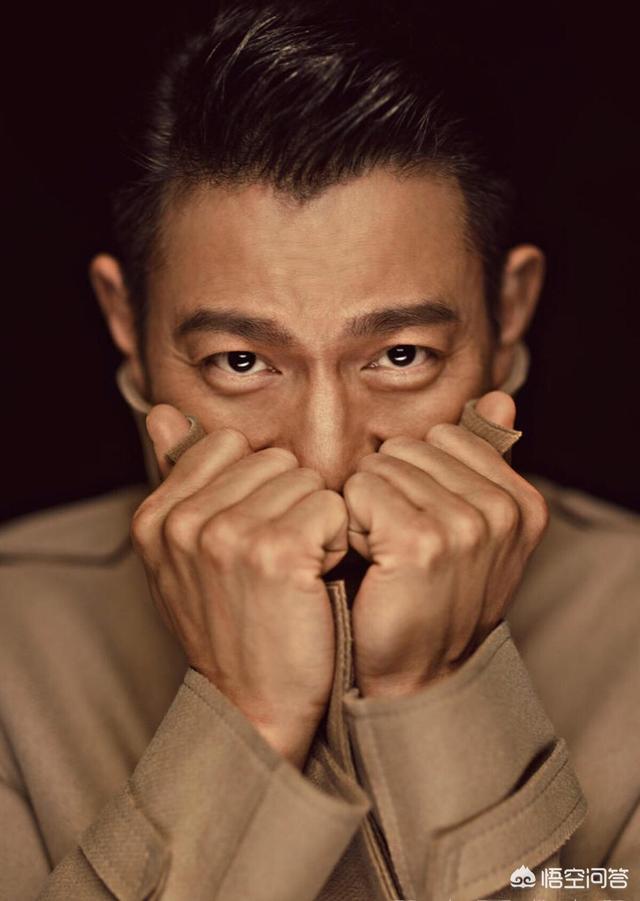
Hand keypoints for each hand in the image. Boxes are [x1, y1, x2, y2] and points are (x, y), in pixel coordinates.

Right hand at [131, 405, 348, 767]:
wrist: (255, 707)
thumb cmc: (232, 626)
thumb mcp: (186, 555)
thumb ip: (178, 479)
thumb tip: (163, 412)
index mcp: (157, 515)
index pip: (229, 445)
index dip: (258, 487)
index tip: (253, 538)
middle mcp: (184, 520)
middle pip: (274, 460)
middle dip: (290, 503)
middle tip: (278, 563)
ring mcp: (226, 535)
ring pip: (308, 481)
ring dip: (316, 524)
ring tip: (296, 574)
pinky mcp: (276, 553)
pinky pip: (332, 507)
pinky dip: (337, 542)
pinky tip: (316, 581)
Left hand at [343, 391, 548, 697]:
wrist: (415, 677)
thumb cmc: (431, 599)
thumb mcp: (470, 530)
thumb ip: (482, 463)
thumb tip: (497, 398)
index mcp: (520, 502)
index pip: (442, 437)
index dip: (413, 478)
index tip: (420, 528)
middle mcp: (502, 510)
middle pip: (406, 448)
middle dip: (386, 491)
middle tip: (396, 547)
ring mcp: (467, 526)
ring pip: (378, 467)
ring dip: (365, 510)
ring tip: (383, 558)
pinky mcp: (422, 542)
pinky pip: (360, 490)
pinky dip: (349, 524)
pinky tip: (367, 563)